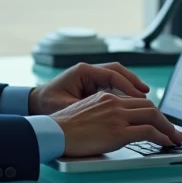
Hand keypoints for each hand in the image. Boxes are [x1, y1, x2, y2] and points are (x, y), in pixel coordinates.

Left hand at [29, 62, 149, 115]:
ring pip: (116, 77)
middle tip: (147, 94)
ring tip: (144, 97)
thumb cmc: (48, 105)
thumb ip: (86, 107)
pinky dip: (123, 91)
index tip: (140, 96)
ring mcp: (91, 77)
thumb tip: (108, 112)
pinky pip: (112, 84)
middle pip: (117, 71)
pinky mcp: (92, 84)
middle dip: (133, 82)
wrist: (34, 103)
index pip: (111, 74)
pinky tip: (131, 102)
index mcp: (82, 72)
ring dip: (130, 85)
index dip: (128, 85)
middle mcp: (89, 71)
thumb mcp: (66, 107)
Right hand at [50, 91, 181, 156]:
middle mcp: (114, 103)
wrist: (53, 133)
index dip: (151, 112)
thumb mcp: (85, 115)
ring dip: (168, 128)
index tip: (158, 121)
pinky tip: (166, 142)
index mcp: (106, 98)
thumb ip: (101, 116)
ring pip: (153, 116)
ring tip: (175, 139)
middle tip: (173, 131)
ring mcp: (117, 116)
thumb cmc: (63, 130)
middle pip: (148, 106)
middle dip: (165, 119)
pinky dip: (161, 136)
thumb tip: (110, 129)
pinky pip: (148, 131)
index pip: (136, 101)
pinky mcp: (118, 131)